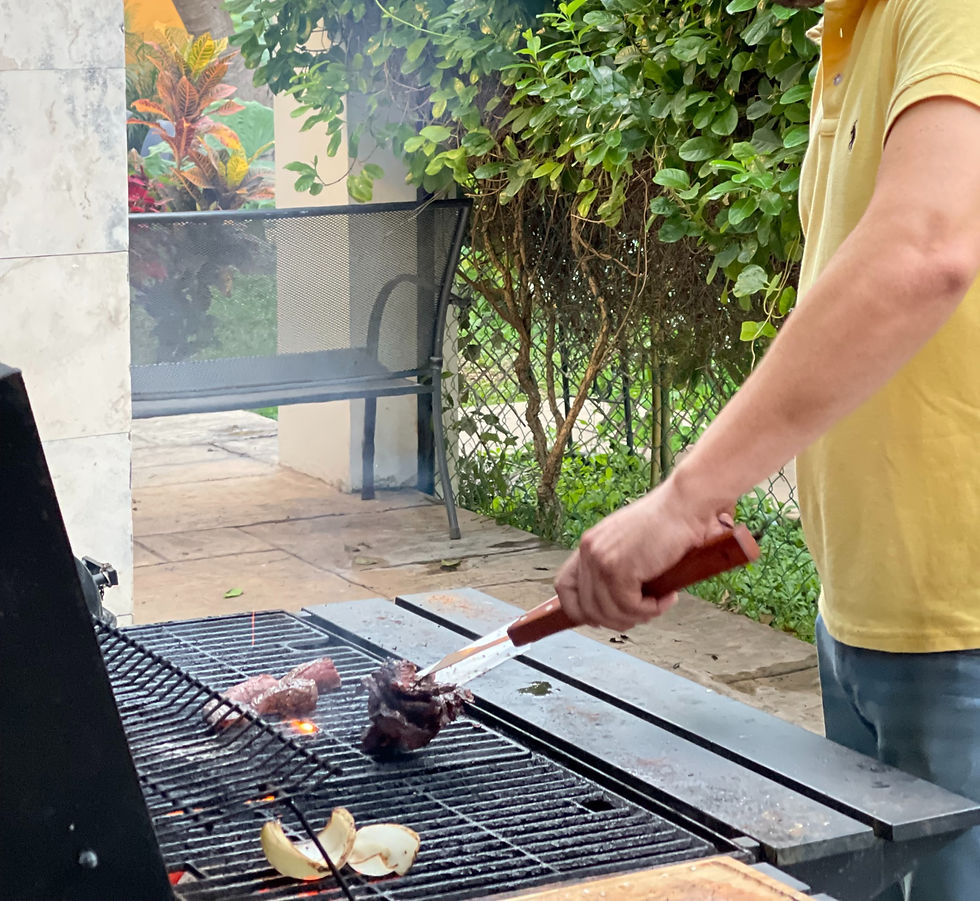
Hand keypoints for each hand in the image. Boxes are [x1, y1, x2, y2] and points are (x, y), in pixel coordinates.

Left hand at [554, 475, 732, 631]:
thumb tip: (614, 604)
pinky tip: (666, 598)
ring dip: (638, 616)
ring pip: (609, 612)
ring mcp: (601, 560)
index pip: (564, 586)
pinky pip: (630, 607)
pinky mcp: (619, 569)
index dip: (578, 609)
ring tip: (659, 604)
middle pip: (587, 607)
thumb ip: (615, 566)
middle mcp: (589, 551)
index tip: (600, 618)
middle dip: (616, 620)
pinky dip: (651, 610)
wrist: (684, 505)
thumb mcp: (628, 543)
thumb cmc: (666, 522)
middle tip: (642, 614)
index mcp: (589, 544)